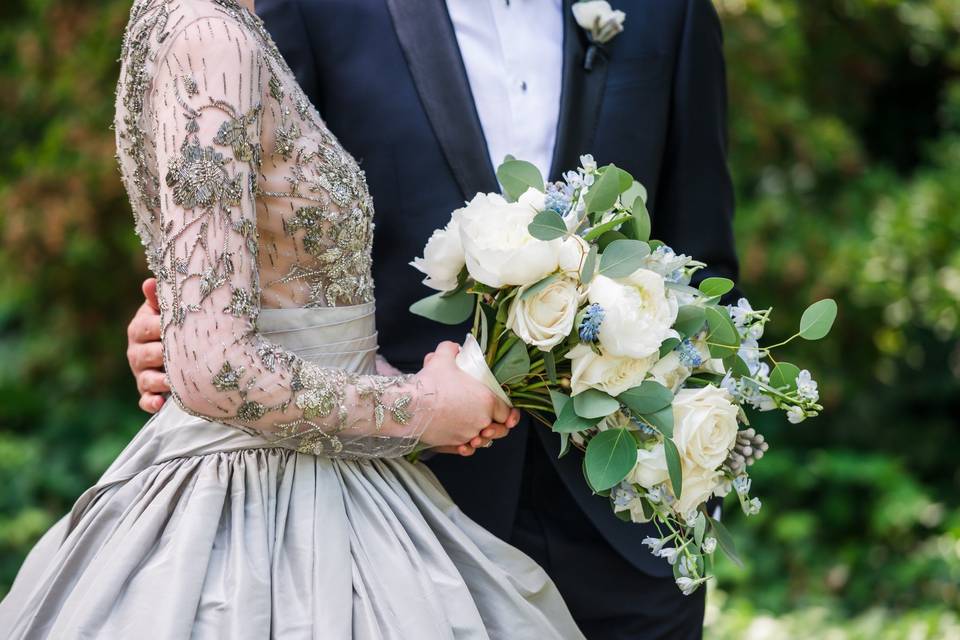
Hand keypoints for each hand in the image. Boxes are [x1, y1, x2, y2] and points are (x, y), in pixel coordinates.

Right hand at [126, 278, 167, 412]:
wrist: (171, 346)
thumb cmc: (170, 323)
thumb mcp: (165, 309)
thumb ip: (160, 298)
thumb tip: (149, 282)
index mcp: (139, 329)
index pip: (146, 327)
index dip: (160, 327)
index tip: (177, 326)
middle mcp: (136, 352)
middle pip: (146, 354)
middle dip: (162, 355)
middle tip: (179, 356)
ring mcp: (141, 373)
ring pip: (146, 379)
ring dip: (160, 381)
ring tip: (173, 382)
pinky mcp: (146, 391)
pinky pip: (145, 399)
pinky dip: (151, 403)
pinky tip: (160, 404)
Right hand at [415, 342, 518, 449]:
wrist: (410, 406)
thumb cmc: (430, 383)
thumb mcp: (442, 358)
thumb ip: (451, 349)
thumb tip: (454, 348)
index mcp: (487, 400)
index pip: (506, 411)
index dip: (506, 412)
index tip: (506, 412)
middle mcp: (482, 420)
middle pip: (499, 430)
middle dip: (496, 427)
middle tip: (489, 423)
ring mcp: (468, 433)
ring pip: (482, 440)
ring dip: (480, 437)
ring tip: (473, 431)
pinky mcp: (454, 443)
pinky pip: (466, 449)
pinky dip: (466, 447)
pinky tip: (463, 443)